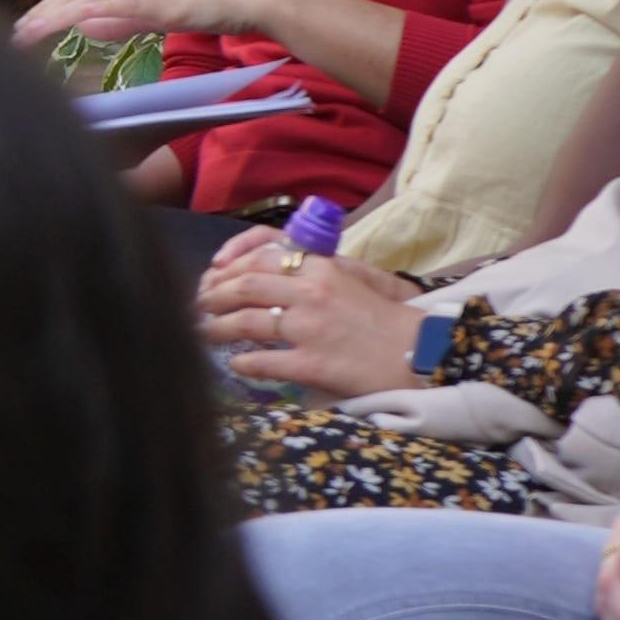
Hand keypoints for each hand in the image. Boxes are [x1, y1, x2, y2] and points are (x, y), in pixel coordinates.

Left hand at [15, 0, 266, 59]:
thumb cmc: (205, 5)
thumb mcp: (154, 16)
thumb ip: (121, 21)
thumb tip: (86, 28)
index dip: (47, 11)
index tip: (23, 29)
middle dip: (39, 14)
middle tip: (13, 35)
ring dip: (50, 16)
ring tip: (24, 34)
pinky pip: (107, 7)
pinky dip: (80, 15)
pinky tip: (63, 28)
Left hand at [197, 239, 429, 395]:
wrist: (421, 355)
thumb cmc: (389, 319)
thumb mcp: (356, 278)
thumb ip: (318, 268)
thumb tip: (275, 262)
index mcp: (322, 267)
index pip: (262, 255)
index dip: (229, 265)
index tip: (213, 274)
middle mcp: (311, 292)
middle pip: (244, 286)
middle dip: (212, 295)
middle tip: (198, 305)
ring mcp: (309, 329)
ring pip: (245, 322)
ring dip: (215, 328)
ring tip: (203, 332)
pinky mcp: (311, 364)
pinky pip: (262, 362)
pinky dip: (241, 362)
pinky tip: (234, 364)